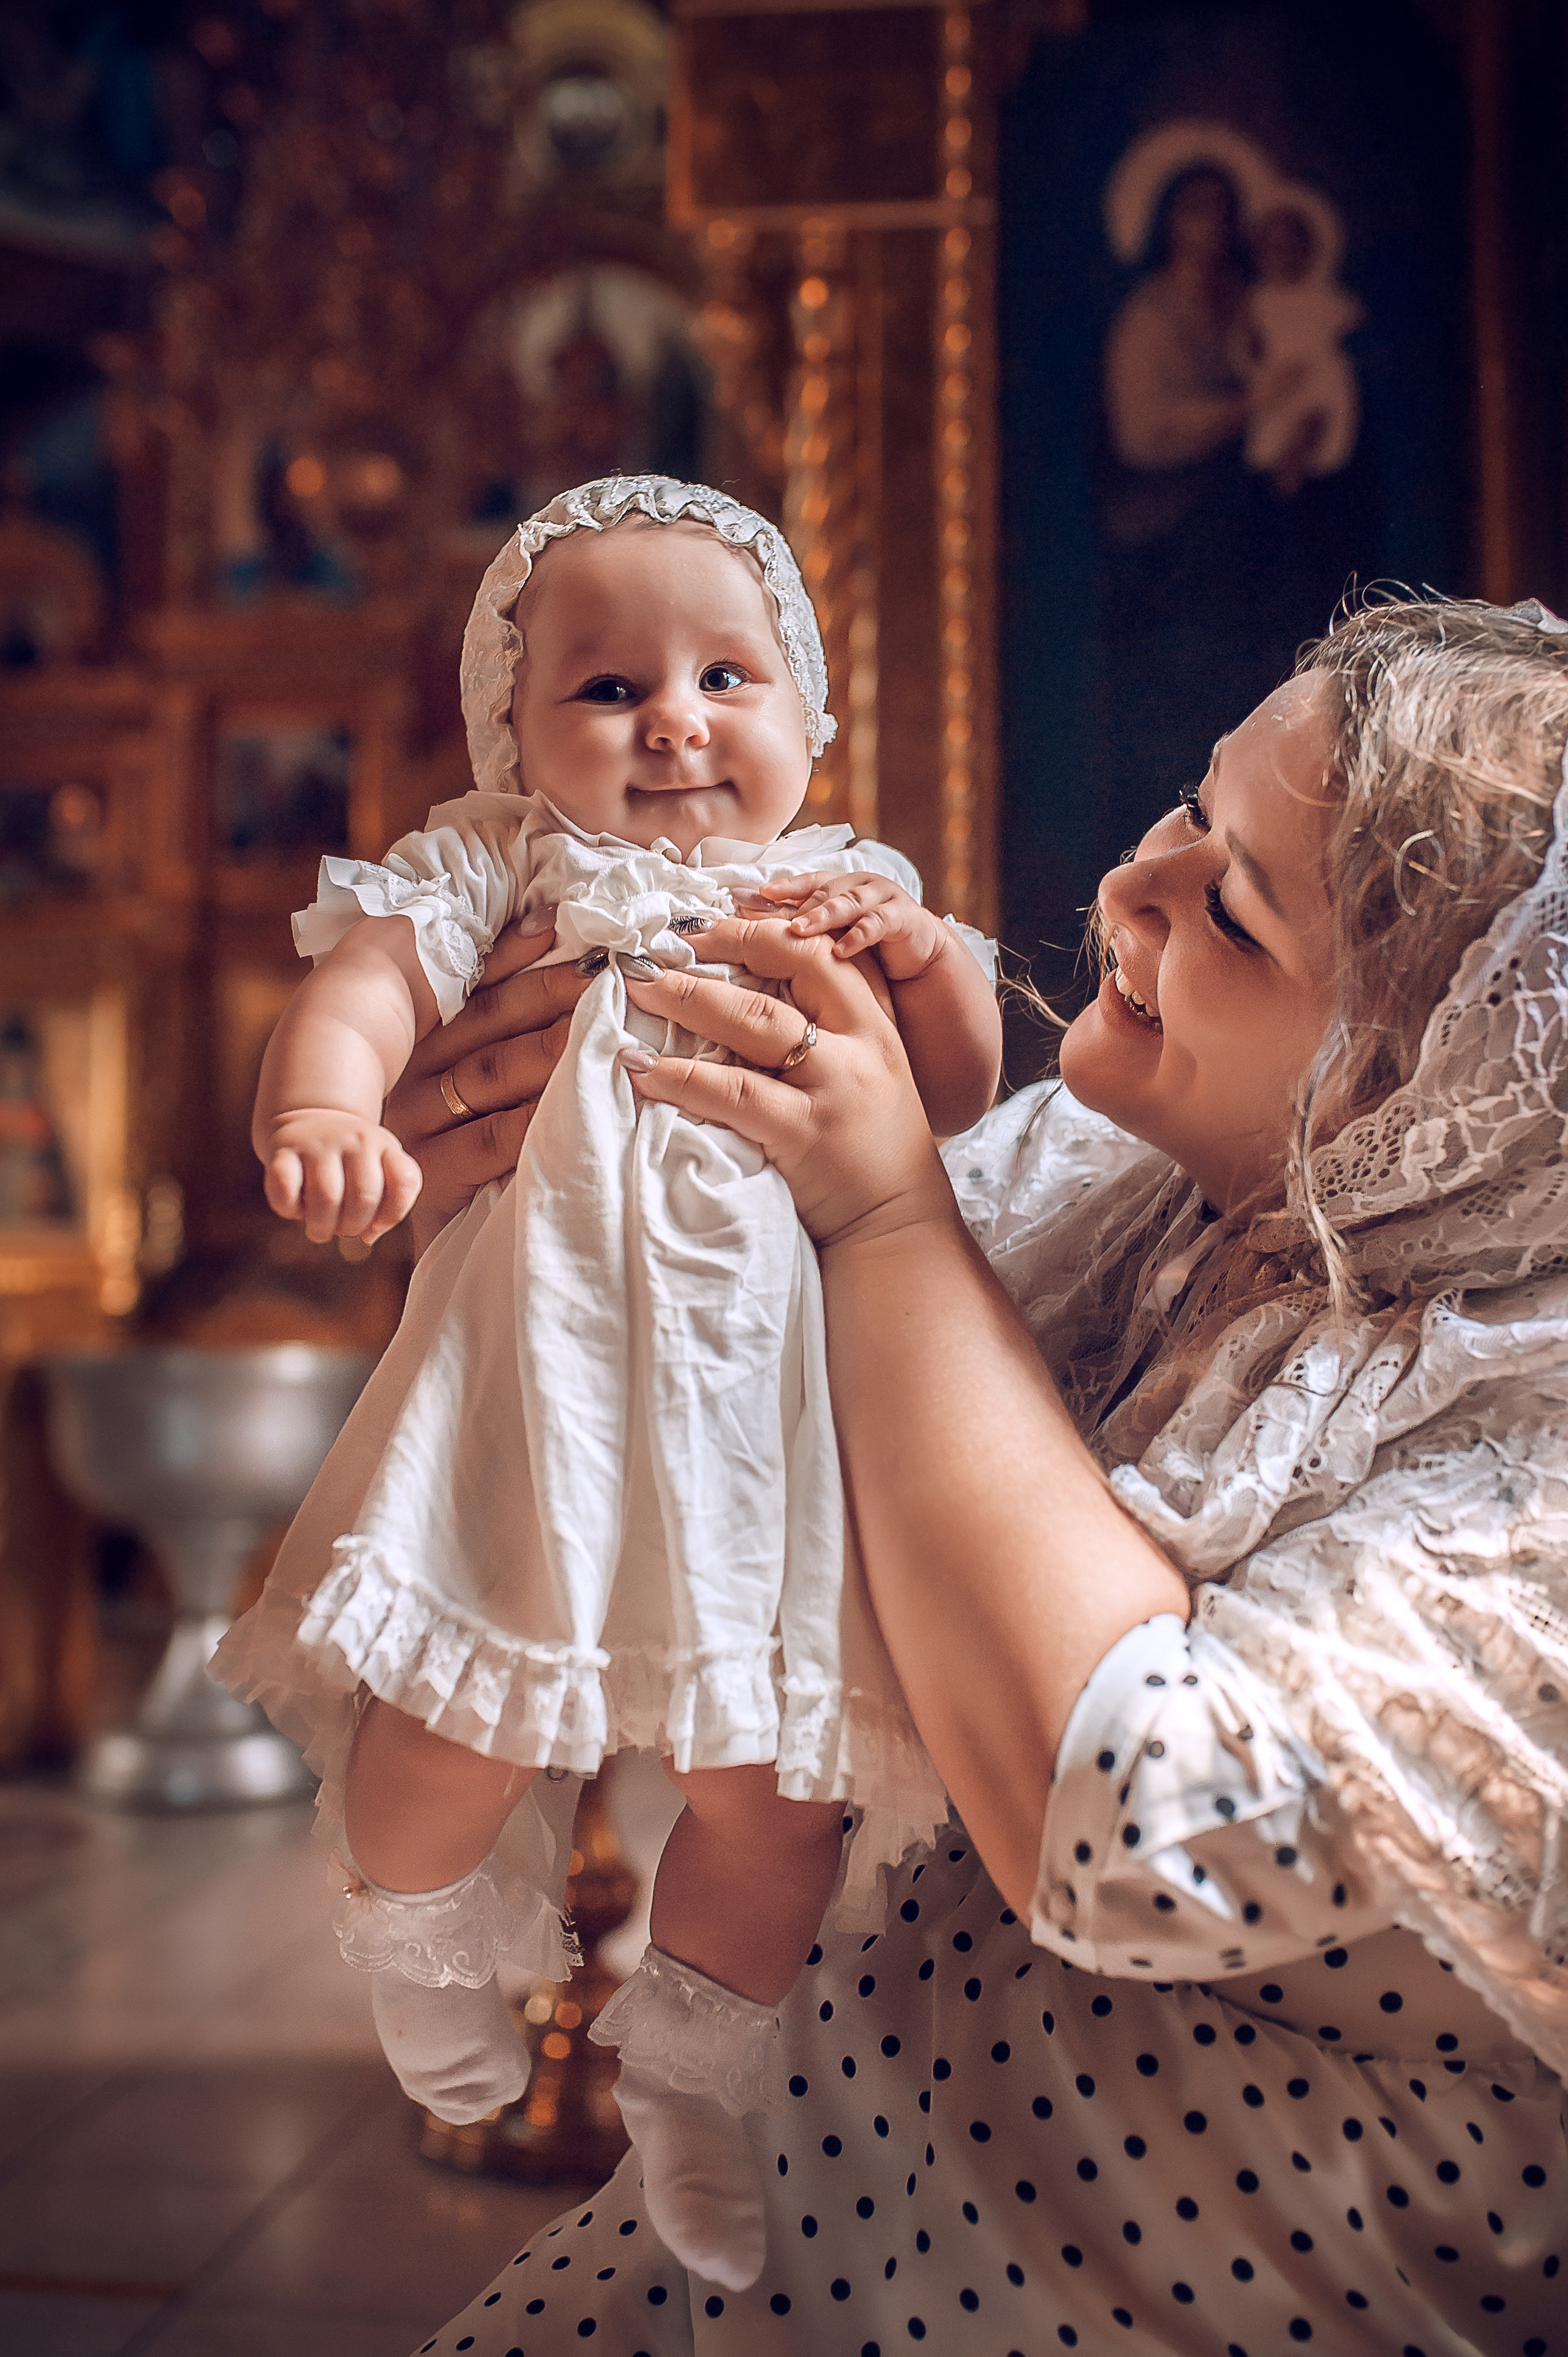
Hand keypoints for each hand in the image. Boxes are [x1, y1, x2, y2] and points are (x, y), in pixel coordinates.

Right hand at [262, 1110, 422, 1245]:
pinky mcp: (283, 1150)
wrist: (311, 1119)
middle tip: (340, 1228)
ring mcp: (318, 1143)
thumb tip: (369, 1236)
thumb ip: (391, 1202)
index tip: (375, 1225)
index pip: (404, 1181)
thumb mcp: (382, 1168)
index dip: (391, 1215)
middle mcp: (355, 1140)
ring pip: (326, 1197)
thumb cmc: (351, 1158)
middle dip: (352, 1227)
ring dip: (321, 1226)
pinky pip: (285, 1188)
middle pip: (364, 1198)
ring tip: (319, 1227)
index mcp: (384, 1146)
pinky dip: (289, 1209)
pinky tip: (295, 1209)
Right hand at [383, 914, 587, 1253]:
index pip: (479, 986)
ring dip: (556, 1048)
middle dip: (559, 995)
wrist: (457, 1258)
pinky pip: (494, 1139)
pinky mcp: (428, 1173)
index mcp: (430, 1040)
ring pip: (494, 1071)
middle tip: (617, 975)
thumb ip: (515, 1029)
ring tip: (609, 1029)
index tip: (581, 935)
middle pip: (493, 1021)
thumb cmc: (488, 1163)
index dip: (527, 956)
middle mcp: (416, 1074)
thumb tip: (561, 948)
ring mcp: (417, 1124)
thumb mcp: (496, 1090)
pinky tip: (583, 1104)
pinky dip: (540, 1119)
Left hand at [619, 914, 955, 1247]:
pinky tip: (641, 1068)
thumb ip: (828, 1034)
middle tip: (661, 943)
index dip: (760, 926)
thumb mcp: (865, 1075)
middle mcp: (862, 1043)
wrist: (898, 1226)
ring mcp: (836, 1086)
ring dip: (687, 998)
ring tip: (636, 988)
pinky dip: (680, 1077)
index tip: (706, 924)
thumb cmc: (870, 1150)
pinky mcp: (806, 1132)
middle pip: (793, 962)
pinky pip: (733, 1093)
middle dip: (722, 942)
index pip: (821, 949)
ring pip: (755, 1020)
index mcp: (875, 1023)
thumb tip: (746, 996)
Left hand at [749, 871, 952, 982]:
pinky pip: (877, 923)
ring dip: (822, 916)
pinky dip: (857, 937)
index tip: (758, 894)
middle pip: (825, 891)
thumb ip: (802, 926)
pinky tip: (839, 951)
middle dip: (798, 906)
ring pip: (849, 903)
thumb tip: (751, 922)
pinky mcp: (904, 917)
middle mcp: (860, 885)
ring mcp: (883, 898)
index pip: (808, 881)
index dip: (784, 885)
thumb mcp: (834, 934)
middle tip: (770, 920)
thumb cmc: (868, 945)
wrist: (918, 955)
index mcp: (841, 886)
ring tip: (798, 931)